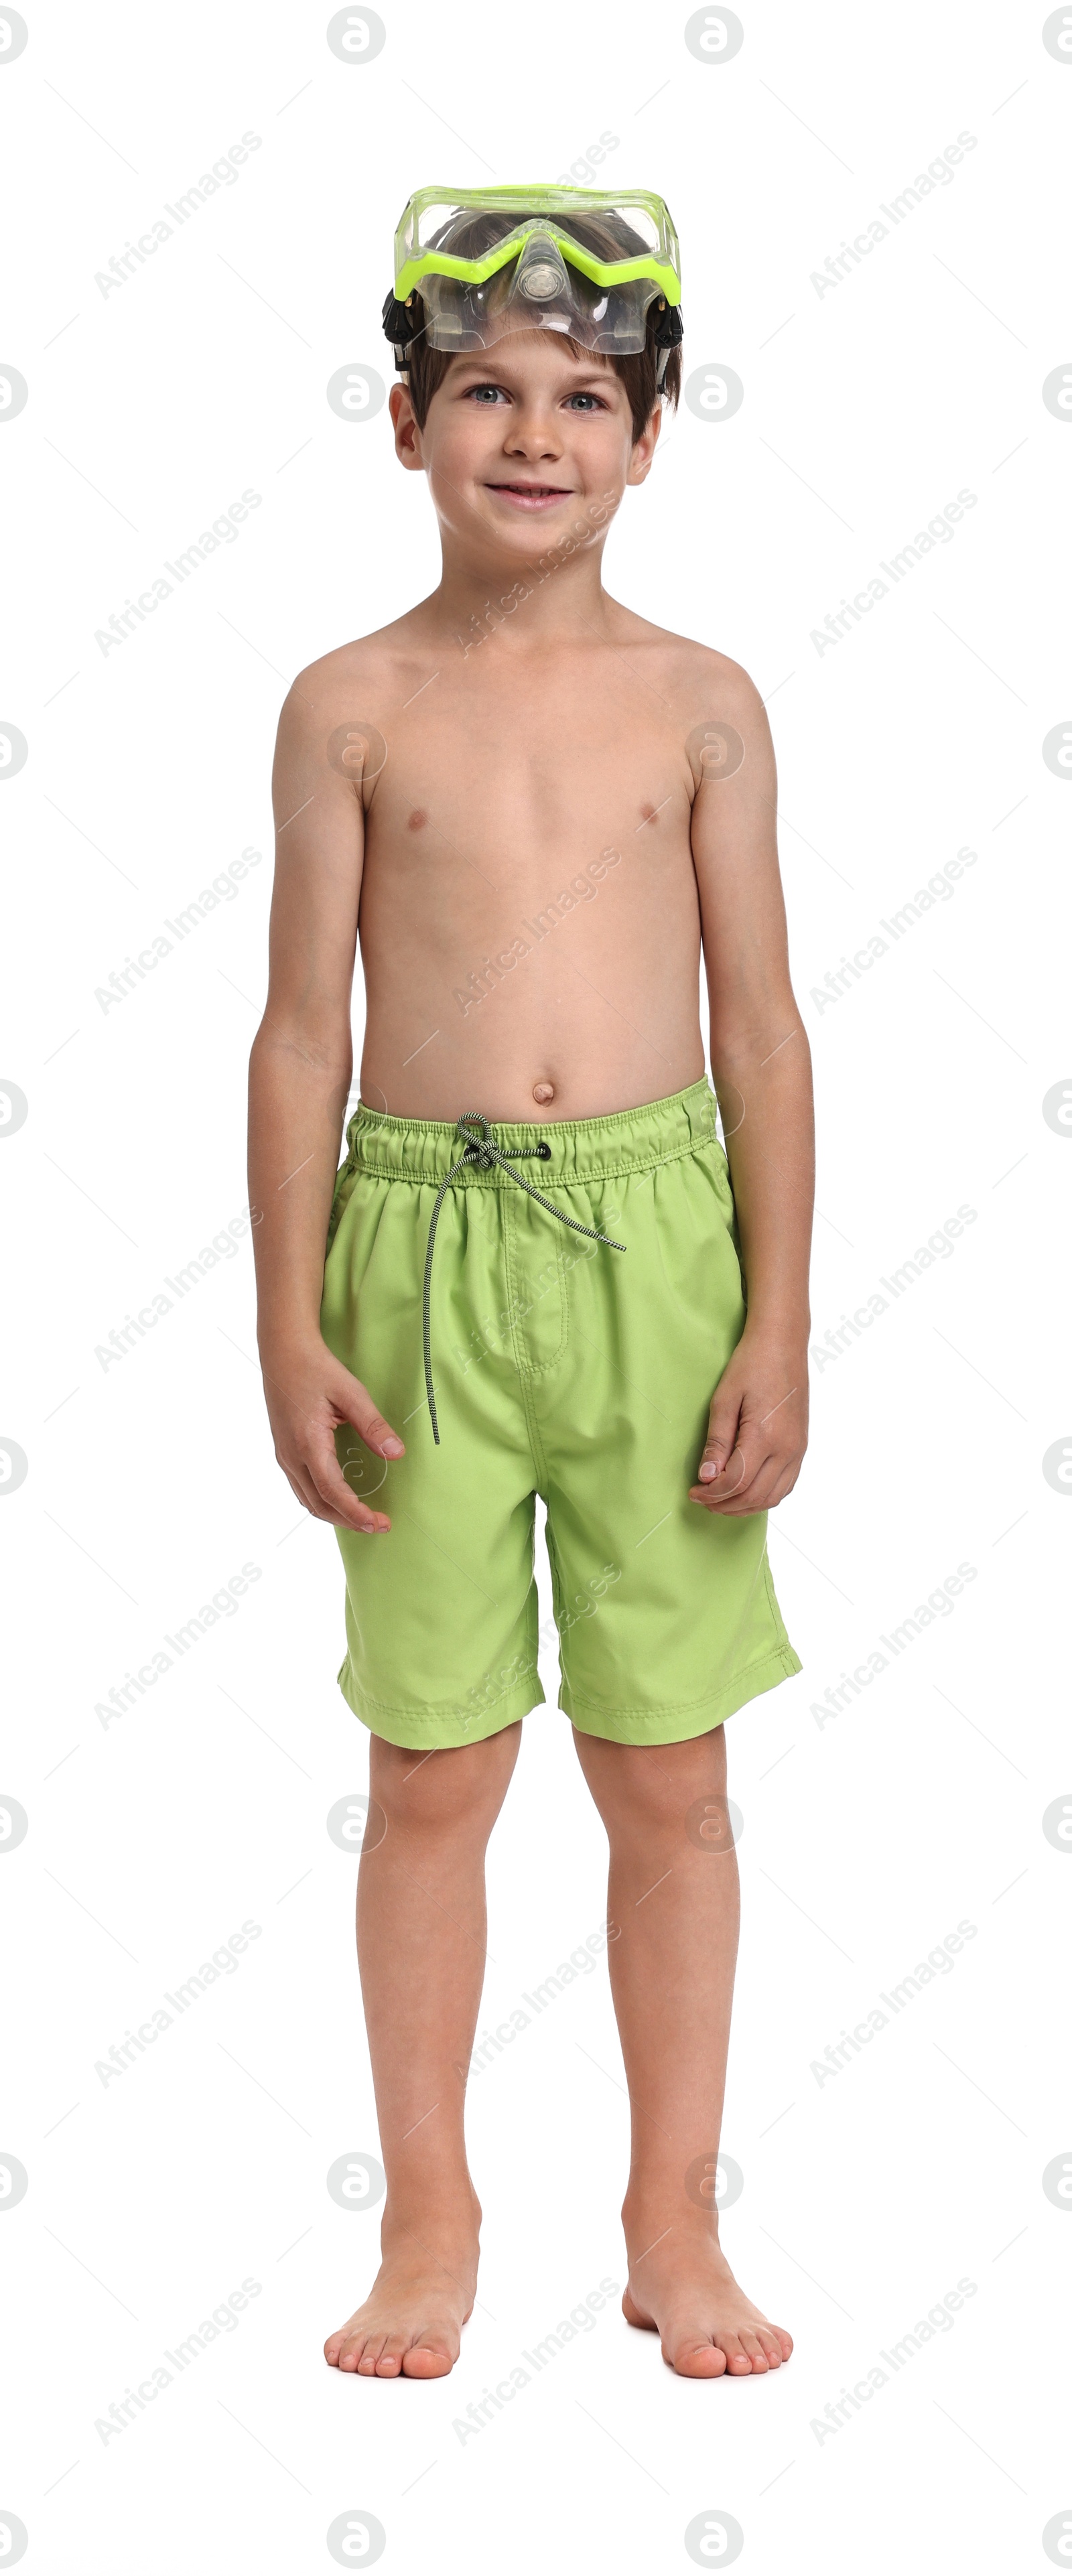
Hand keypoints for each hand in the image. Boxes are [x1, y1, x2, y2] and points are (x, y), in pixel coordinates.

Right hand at [260, 1337, 403, 1532]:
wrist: (283, 1351)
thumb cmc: (316, 1368)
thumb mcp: (350, 1393)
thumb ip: (373, 1426)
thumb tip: (396, 1454)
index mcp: (307, 1444)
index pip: (333, 1492)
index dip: (356, 1513)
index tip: (378, 1523)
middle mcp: (291, 1455)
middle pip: (318, 1504)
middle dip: (348, 1520)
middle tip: (378, 1525)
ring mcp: (284, 1454)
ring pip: (307, 1499)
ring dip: (334, 1514)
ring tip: (362, 1517)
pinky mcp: (283, 1450)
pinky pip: (300, 1487)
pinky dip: (321, 1501)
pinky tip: (338, 1498)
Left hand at [689, 1333, 807, 1515]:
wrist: (783, 1344)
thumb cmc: (752, 1365)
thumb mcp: (724, 1400)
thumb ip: (717, 1442)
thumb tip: (707, 1477)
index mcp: (765, 1436)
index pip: (736, 1482)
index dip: (711, 1493)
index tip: (693, 1491)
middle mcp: (787, 1448)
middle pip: (754, 1496)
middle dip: (724, 1504)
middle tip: (702, 1498)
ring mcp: (798, 1449)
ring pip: (773, 1497)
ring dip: (744, 1505)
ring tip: (720, 1499)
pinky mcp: (801, 1446)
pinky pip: (786, 1485)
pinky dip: (765, 1496)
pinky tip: (746, 1491)